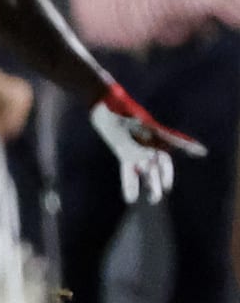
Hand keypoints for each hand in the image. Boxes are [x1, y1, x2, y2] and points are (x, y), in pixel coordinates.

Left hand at [91, 82, 206, 202]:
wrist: (101, 102)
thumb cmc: (116, 109)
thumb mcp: (124, 125)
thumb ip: (135, 143)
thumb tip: (147, 159)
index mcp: (153, 131)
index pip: (174, 139)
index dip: (187, 145)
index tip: (202, 152)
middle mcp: (148, 141)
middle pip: (159, 162)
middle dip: (162, 177)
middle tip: (164, 191)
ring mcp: (136, 147)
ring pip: (146, 169)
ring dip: (149, 184)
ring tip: (151, 200)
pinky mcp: (124, 151)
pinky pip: (128, 170)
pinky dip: (130, 183)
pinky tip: (130, 198)